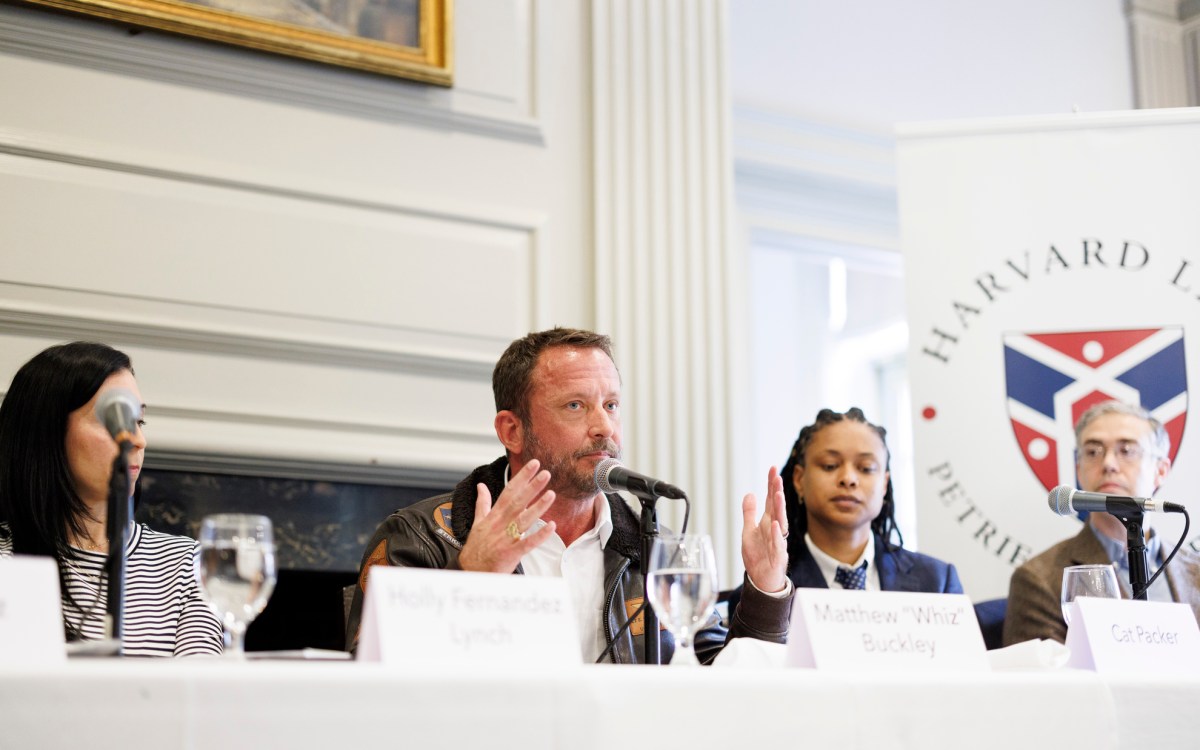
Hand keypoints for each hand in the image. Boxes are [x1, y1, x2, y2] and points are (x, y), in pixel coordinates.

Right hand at [457, 459, 557, 572]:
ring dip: (538, 507)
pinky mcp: (511, 553)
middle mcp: (500, 524)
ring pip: (524, 520)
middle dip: (532, 487)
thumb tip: (481, 486)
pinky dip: (539, 535)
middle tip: (545, 473)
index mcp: (494, 516)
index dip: (521, 478)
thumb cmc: (476, 548)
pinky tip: (551, 526)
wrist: (470, 571)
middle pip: (518, 502)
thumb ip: (482, 503)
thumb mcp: (477, 522)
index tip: (533, 465)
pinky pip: (527, 543)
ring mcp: (505, 539)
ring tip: (551, 494)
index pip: (509, 492)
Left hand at [740, 466, 788, 592]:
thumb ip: (749, 513)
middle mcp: (775, 530)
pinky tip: (775, 525)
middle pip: (777, 508)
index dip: (771, 485)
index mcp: (768, 523)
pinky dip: (777, 535)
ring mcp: (778, 543)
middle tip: (777, 477)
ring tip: (778, 494)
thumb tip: (750, 493)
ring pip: (780, 523)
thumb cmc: (758, 556)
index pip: (771, 501)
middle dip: (777, 492)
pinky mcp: (778, 557)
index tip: (772, 469)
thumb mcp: (748, 532)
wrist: (762, 580)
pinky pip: (778, 545)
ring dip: (780, 509)